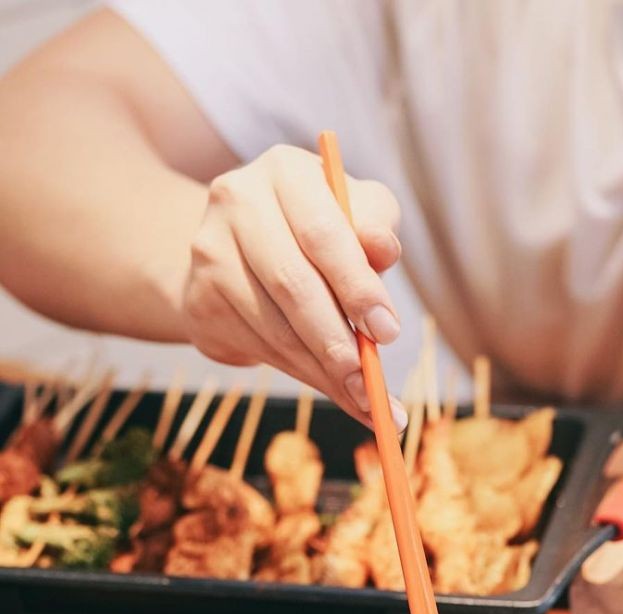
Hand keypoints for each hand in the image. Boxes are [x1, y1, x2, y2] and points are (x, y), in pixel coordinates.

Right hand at [181, 144, 405, 426]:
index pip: (322, 232)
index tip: (388, 332)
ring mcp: (209, 251)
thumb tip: (383, 251)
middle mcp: (237, 200)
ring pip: (275, 326)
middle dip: (338, 342)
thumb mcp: (354, 216)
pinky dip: (300, 374)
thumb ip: (375, 227)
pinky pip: (257, 347)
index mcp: (285, 171)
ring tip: (363, 398)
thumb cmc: (317, 232)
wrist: (243, 251)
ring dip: (323, 371)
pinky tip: (330, 387)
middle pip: (293, 284)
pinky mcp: (199, 299)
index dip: (357, 286)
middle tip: (372, 384)